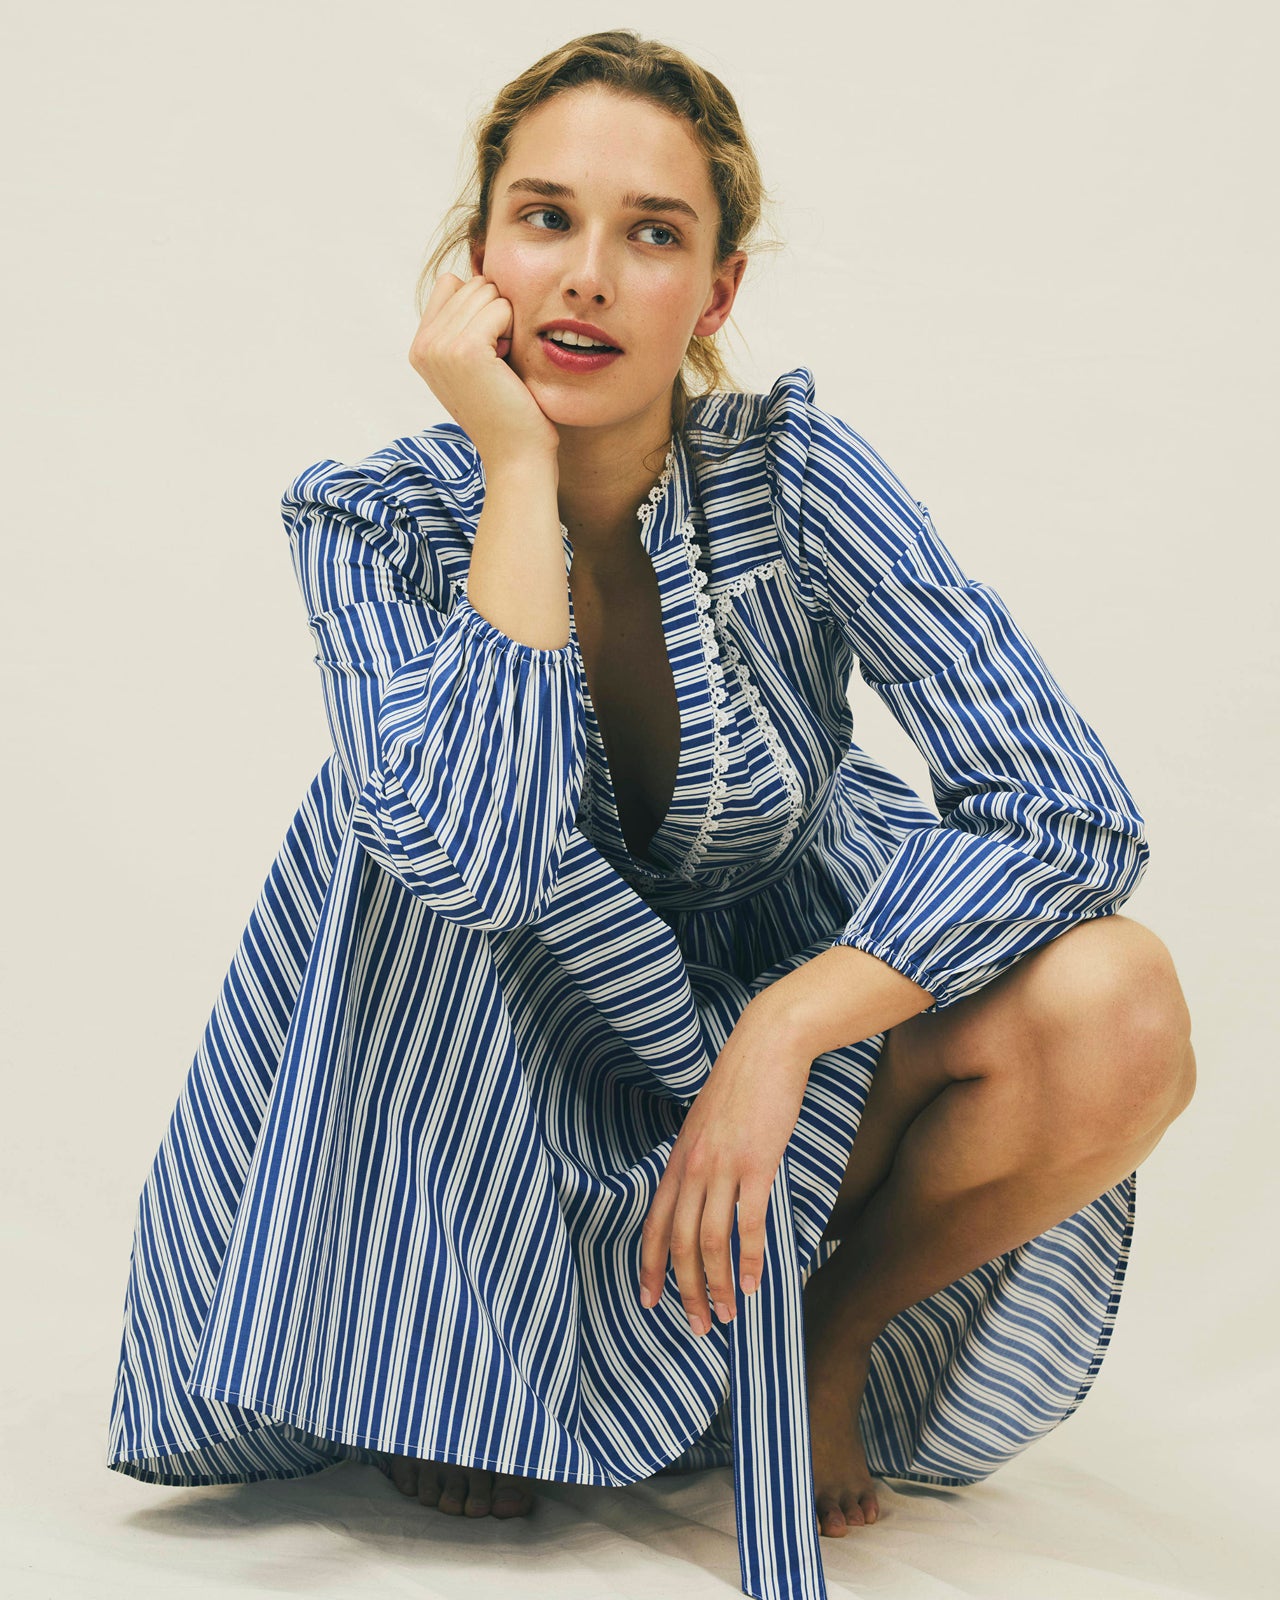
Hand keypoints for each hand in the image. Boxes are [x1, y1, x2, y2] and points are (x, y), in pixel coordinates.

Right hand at [408, 271, 559, 470]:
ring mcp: (438, 347)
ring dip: (507, 322)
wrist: (517, 454)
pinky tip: (508, 362)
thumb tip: (478, 265)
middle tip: (499, 362)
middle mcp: (422, 345)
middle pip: (471, 283)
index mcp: (420, 346)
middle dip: (496, 314)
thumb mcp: (478, 359)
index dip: (482, 307)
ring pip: (487, 292)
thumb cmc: (509, 408)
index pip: (452, 283)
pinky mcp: (463, 350)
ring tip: (502, 363)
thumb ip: (467, 318)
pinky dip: (513, 329)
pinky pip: (500, 307)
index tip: (489, 352)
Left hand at [638, 1001, 812, 1334]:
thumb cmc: (741, 1084)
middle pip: (678, 1243)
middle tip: (696, 1326)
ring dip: (717, 1285)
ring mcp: (722, 1167)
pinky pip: (749, 1223)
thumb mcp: (705, 1124)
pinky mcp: (756, 1164)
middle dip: (685, 1291)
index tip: (649, 1301)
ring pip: (711, 1241)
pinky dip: (750, 1259)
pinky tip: (755, 1284)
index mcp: (677, 1160)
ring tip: (726, 1315)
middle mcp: (692, 1167)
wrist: (767, 1046)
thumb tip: (700, 1193)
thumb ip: (698, 1160)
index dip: (649, 1267)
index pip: (654, 1224)